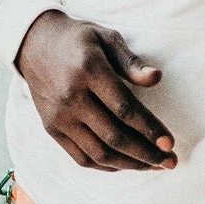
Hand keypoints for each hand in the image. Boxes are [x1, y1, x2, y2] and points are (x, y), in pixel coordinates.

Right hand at [14, 10, 176, 171]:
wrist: (34, 43)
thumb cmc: (79, 39)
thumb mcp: (107, 38)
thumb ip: (131, 61)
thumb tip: (157, 78)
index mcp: (90, 71)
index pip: (124, 108)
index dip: (149, 128)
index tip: (169, 143)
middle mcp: (72, 97)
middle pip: (114, 136)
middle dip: (146, 154)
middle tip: (170, 162)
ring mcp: (59, 117)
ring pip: (99, 152)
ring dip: (130, 164)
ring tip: (153, 166)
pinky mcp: (51, 129)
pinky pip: (81, 157)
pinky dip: (106, 165)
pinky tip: (126, 164)